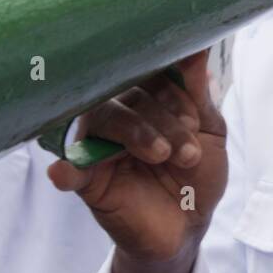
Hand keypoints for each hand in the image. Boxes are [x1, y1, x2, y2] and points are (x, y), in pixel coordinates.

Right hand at [48, 50, 227, 263]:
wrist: (190, 227)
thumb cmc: (198, 174)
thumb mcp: (210, 132)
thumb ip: (197, 94)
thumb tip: (198, 46)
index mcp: (147, 98)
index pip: (148, 74)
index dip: (171, 90)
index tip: (194, 118)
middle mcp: (120, 114)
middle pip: (127, 96)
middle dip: (163, 119)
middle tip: (188, 151)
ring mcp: (100, 144)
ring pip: (104, 120)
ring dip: (136, 134)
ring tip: (162, 155)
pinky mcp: (88, 180)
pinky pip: (70, 169)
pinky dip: (65, 169)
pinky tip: (62, 173)